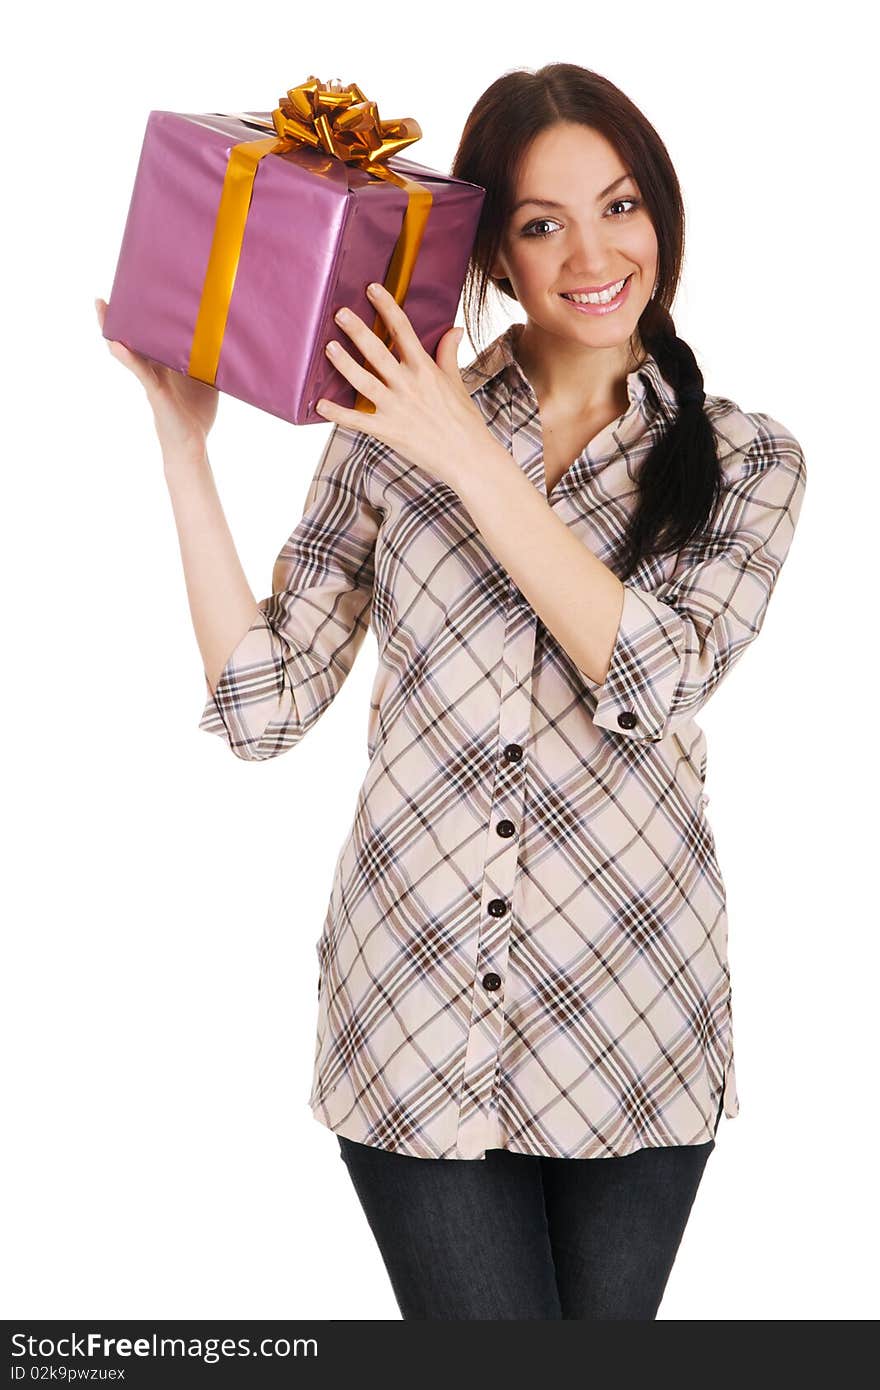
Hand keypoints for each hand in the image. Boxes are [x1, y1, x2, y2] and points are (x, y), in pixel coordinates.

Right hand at [95, 297, 219, 459]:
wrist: (193, 444)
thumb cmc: (198, 413)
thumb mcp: (207, 380)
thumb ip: (210, 361)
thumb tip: (226, 338)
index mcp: (164, 363)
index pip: (150, 335)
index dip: (142, 316)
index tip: (136, 293)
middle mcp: (154, 368)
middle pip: (133, 338)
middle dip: (119, 317)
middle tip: (106, 295)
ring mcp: (151, 378)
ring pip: (128, 350)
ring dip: (113, 330)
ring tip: (102, 308)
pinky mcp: (154, 391)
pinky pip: (140, 371)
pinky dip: (128, 357)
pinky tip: (118, 345)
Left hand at [315, 282, 488, 490]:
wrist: (468, 456)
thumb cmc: (463, 420)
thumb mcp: (457, 382)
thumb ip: (449, 353)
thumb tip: (454, 329)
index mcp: (425, 369)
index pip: (404, 331)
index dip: (387, 307)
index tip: (372, 289)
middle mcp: (409, 385)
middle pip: (378, 352)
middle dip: (358, 331)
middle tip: (339, 313)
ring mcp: (396, 408)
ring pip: (364, 382)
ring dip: (344, 364)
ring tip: (328, 347)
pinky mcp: (388, 431)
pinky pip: (357, 421)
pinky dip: (337, 414)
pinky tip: (319, 404)